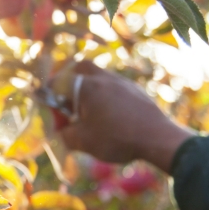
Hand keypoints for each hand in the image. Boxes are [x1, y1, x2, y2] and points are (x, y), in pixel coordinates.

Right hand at [53, 61, 195, 172]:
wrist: (157, 138)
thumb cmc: (117, 138)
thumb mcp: (83, 142)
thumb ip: (65, 134)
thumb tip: (62, 130)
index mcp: (87, 87)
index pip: (58, 83)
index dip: (50, 99)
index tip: (55, 117)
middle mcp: (103, 78)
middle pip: (80, 67)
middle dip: (69, 81)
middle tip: (68, 102)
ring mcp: (121, 82)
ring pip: (98, 76)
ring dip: (89, 90)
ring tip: (89, 113)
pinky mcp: (134, 90)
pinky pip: (113, 86)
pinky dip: (105, 96)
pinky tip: (109, 116)